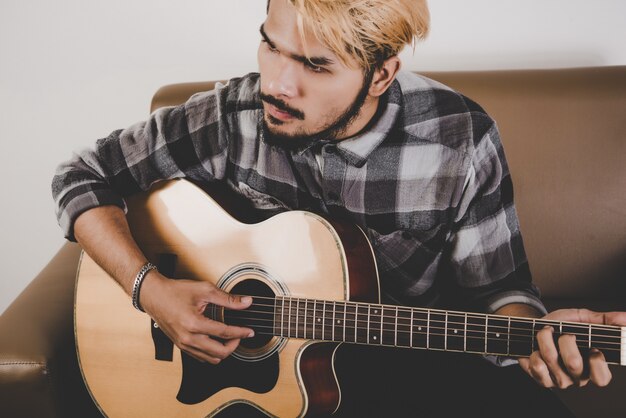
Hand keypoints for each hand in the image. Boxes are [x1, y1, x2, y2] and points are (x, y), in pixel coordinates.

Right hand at [139, 271, 253, 363]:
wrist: (153, 296)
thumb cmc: (175, 291)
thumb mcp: (205, 290)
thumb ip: (228, 299)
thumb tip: (246, 302)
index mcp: (194, 324)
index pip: (224, 333)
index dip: (241, 333)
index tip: (250, 332)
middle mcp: (188, 338)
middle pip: (220, 353)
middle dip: (234, 345)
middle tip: (240, 334)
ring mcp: (183, 345)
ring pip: (211, 359)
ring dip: (224, 351)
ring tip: (230, 338)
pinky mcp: (181, 346)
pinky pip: (201, 357)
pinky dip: (212, 352)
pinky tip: (217, 341)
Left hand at [518, 308, 625, 388]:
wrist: (531, 328)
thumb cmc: (560, 326)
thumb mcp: (582, 319)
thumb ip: (604, 320)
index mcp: (592, 365)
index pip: (602, 378)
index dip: (598, 364)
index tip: (593, 349)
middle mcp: (577, 377)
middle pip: (575, 364)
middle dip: (566, 341)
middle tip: (563, 333)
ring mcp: (559, 380)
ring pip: (552, 361)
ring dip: (544, 340)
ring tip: (545, 334)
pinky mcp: (541, 379)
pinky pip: (536, 367)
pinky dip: (533, 352)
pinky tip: (535, 349)